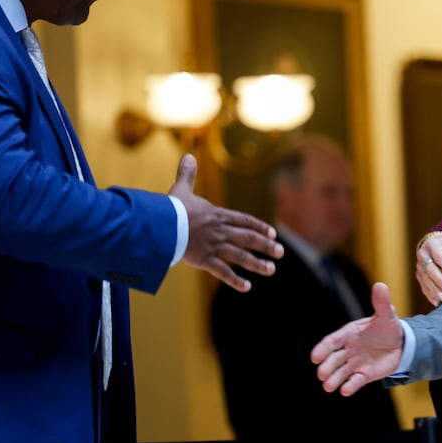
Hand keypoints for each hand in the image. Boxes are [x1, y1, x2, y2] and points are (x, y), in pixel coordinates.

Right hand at [169, 154, 282, 291]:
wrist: (161, 224)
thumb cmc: (170, 207)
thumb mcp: (181, 189)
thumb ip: (187, 174)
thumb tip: (188, 155)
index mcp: (218, 215)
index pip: (245, 221)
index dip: (260, 228)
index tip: (273, 234)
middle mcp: (221, 231)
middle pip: (249, 239)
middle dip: (266, 246)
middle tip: (281, 253)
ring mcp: (214, 246)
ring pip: (241, 257)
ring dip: (257, 264)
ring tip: (271, 270)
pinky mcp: (204, 260)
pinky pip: (223, 272)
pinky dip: (235, 281)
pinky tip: (247, 287)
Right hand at [312, 282, 404, 394]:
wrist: (402, 344)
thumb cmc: (388, 327)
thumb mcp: (386, 315)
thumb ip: (381, 303)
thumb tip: (380, 285)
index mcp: (348, 334)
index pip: (331, 342)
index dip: (322, 349)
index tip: (314, 357)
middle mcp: (348, 350)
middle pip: (333, 359)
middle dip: (326, 367)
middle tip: (321, 375)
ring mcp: (355, 363)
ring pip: (341, 372)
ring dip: (334, 380)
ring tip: (328, 387)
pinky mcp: (364, 375)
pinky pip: (355, 381)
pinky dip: (350, 386)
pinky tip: (345, 391)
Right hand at [415, 225, 441, 305]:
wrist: (434, 245)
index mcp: (432, 244)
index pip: (439, 256)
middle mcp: (423, 255)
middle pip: (429, 269)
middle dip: (439, 280)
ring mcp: (419, 266)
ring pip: (424, 279)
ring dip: (433, 290)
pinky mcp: (419, 275)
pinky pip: (422, 286)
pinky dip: (429, 294)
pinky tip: (436, 302)